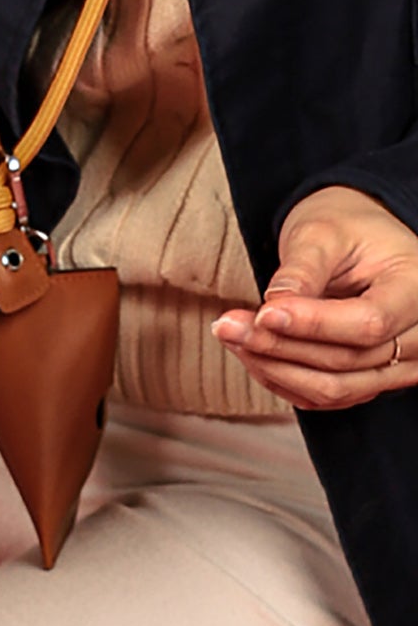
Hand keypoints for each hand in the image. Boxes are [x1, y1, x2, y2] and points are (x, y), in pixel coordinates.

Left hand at [210, 186, 417, 407]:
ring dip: (274, 369)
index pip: (369, 324)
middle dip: (278, 347)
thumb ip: (301, 271)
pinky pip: (325, 397)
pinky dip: (282, 380)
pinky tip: (250, 352)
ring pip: (334, 388)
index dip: (312, 325)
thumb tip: (272, 310)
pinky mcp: (370, 380)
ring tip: (231, 336)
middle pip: (346, 362)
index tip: (262, 314)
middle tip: (224, 325)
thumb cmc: (343, 228)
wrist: (355, 242)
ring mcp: (401, 364)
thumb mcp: (321, 234)